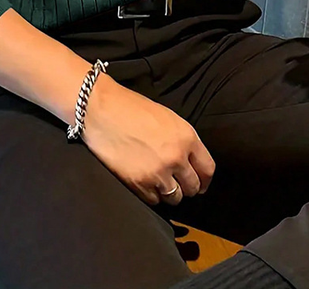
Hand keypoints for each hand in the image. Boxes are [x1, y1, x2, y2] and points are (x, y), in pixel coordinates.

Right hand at [81, 73, 214, 206]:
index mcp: (186, 137)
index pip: (207, 169)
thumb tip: (190, 162)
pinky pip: (154, 201)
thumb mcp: (167, 118)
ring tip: (157, 181)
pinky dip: (151, 194)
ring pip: (174, 198)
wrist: (101, 110)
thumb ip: (182, 140)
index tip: (200, 184)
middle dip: (186, 186)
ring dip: (168, 192)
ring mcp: (157, 172)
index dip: (204, 179)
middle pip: (193, 187)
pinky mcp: (138, 183)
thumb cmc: (131, 109)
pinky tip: (144, 181)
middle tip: (176, 182)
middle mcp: (176, 157)